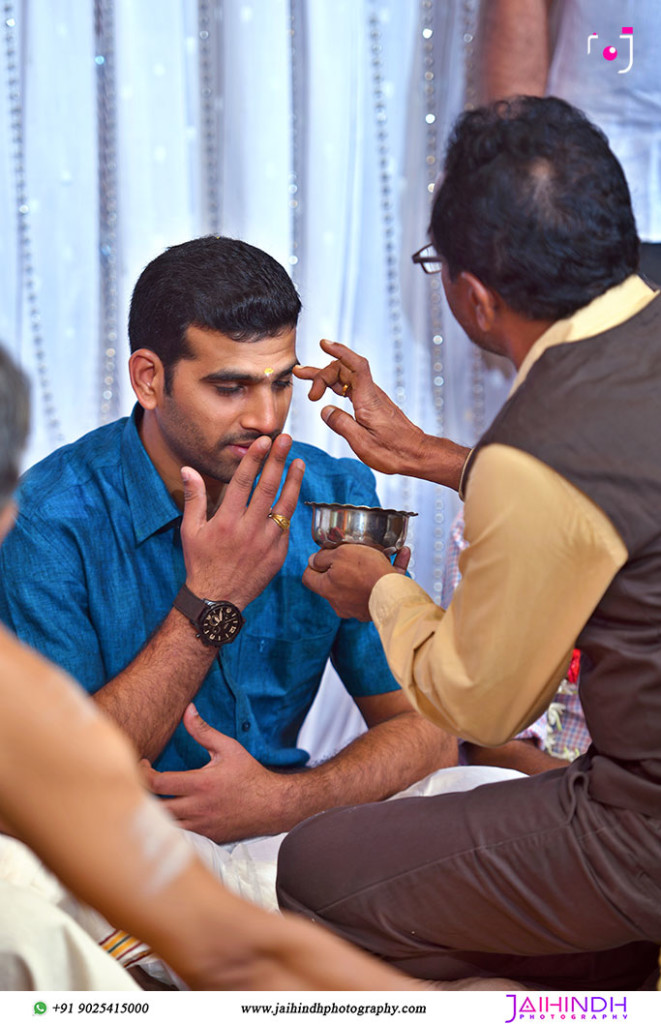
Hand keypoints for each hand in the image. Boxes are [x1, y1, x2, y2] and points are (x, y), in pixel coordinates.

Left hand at [140, 704, 286, 842]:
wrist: (272, 805)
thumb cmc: (249, 775)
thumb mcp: (228, 748)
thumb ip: (203, 730)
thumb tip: (188, 709)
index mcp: (200, 784)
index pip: (157, 783)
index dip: (142, 773)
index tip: (144, 764)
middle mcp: (197, 808)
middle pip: (153, 808)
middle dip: (141, 795)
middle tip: (140, 784)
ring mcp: (201, 827)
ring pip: (162, 827)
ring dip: (152, 814)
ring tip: (149, 800)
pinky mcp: (205, 839)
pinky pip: (178, 838)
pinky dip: (167, 828)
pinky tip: (166, 817)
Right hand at [181, 433, 303, 608]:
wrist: (217, 601)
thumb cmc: (201, 563)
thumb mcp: (191, 531)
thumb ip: (194, 498)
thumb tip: (187, 469)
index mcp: (226, 522)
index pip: (243, 482)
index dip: (254, 459)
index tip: (264, 441)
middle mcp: (248, 530)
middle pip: (267, 488)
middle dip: (277, 460)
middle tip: (285, 440)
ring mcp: (266, 543)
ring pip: (285, 506)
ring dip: (293, 481)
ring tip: (299, 462)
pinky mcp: (278, 554)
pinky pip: (286, 527)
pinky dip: (289, 509)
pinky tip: (293, 493)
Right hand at [294, 340, 426, 475]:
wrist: (416, 455)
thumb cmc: (394, 451)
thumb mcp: (362, 443)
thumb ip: (341, 424)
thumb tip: (325, 411)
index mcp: (368, 400)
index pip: (355, 365)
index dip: (340, 351)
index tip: (324, 344)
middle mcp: (371, 395)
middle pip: (345, 370)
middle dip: (321, 371)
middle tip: (301, 377)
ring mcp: (373, 399)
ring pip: (347, 379)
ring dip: (327, 379)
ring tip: (307, 383)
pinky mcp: (373, 406)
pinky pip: (353, 388)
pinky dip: (337, 387)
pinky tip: (328, 392)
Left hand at [303, 544, 409, 619]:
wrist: (393, 596)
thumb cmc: (367, 574)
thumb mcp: (340, 554)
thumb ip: (323, 556)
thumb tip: (313, 559)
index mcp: (327, 589)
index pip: (309, 577)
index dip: (314, 563)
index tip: (324, 555)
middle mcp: (340, 602)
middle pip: (334, 581)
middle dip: (343, 566)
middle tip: (353, 553)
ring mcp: (357, 607)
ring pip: (360, 583)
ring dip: (369, 567)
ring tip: (383, 550)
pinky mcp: (376, 607)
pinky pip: (382, 586)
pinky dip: (390, 570)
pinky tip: (401, 554)